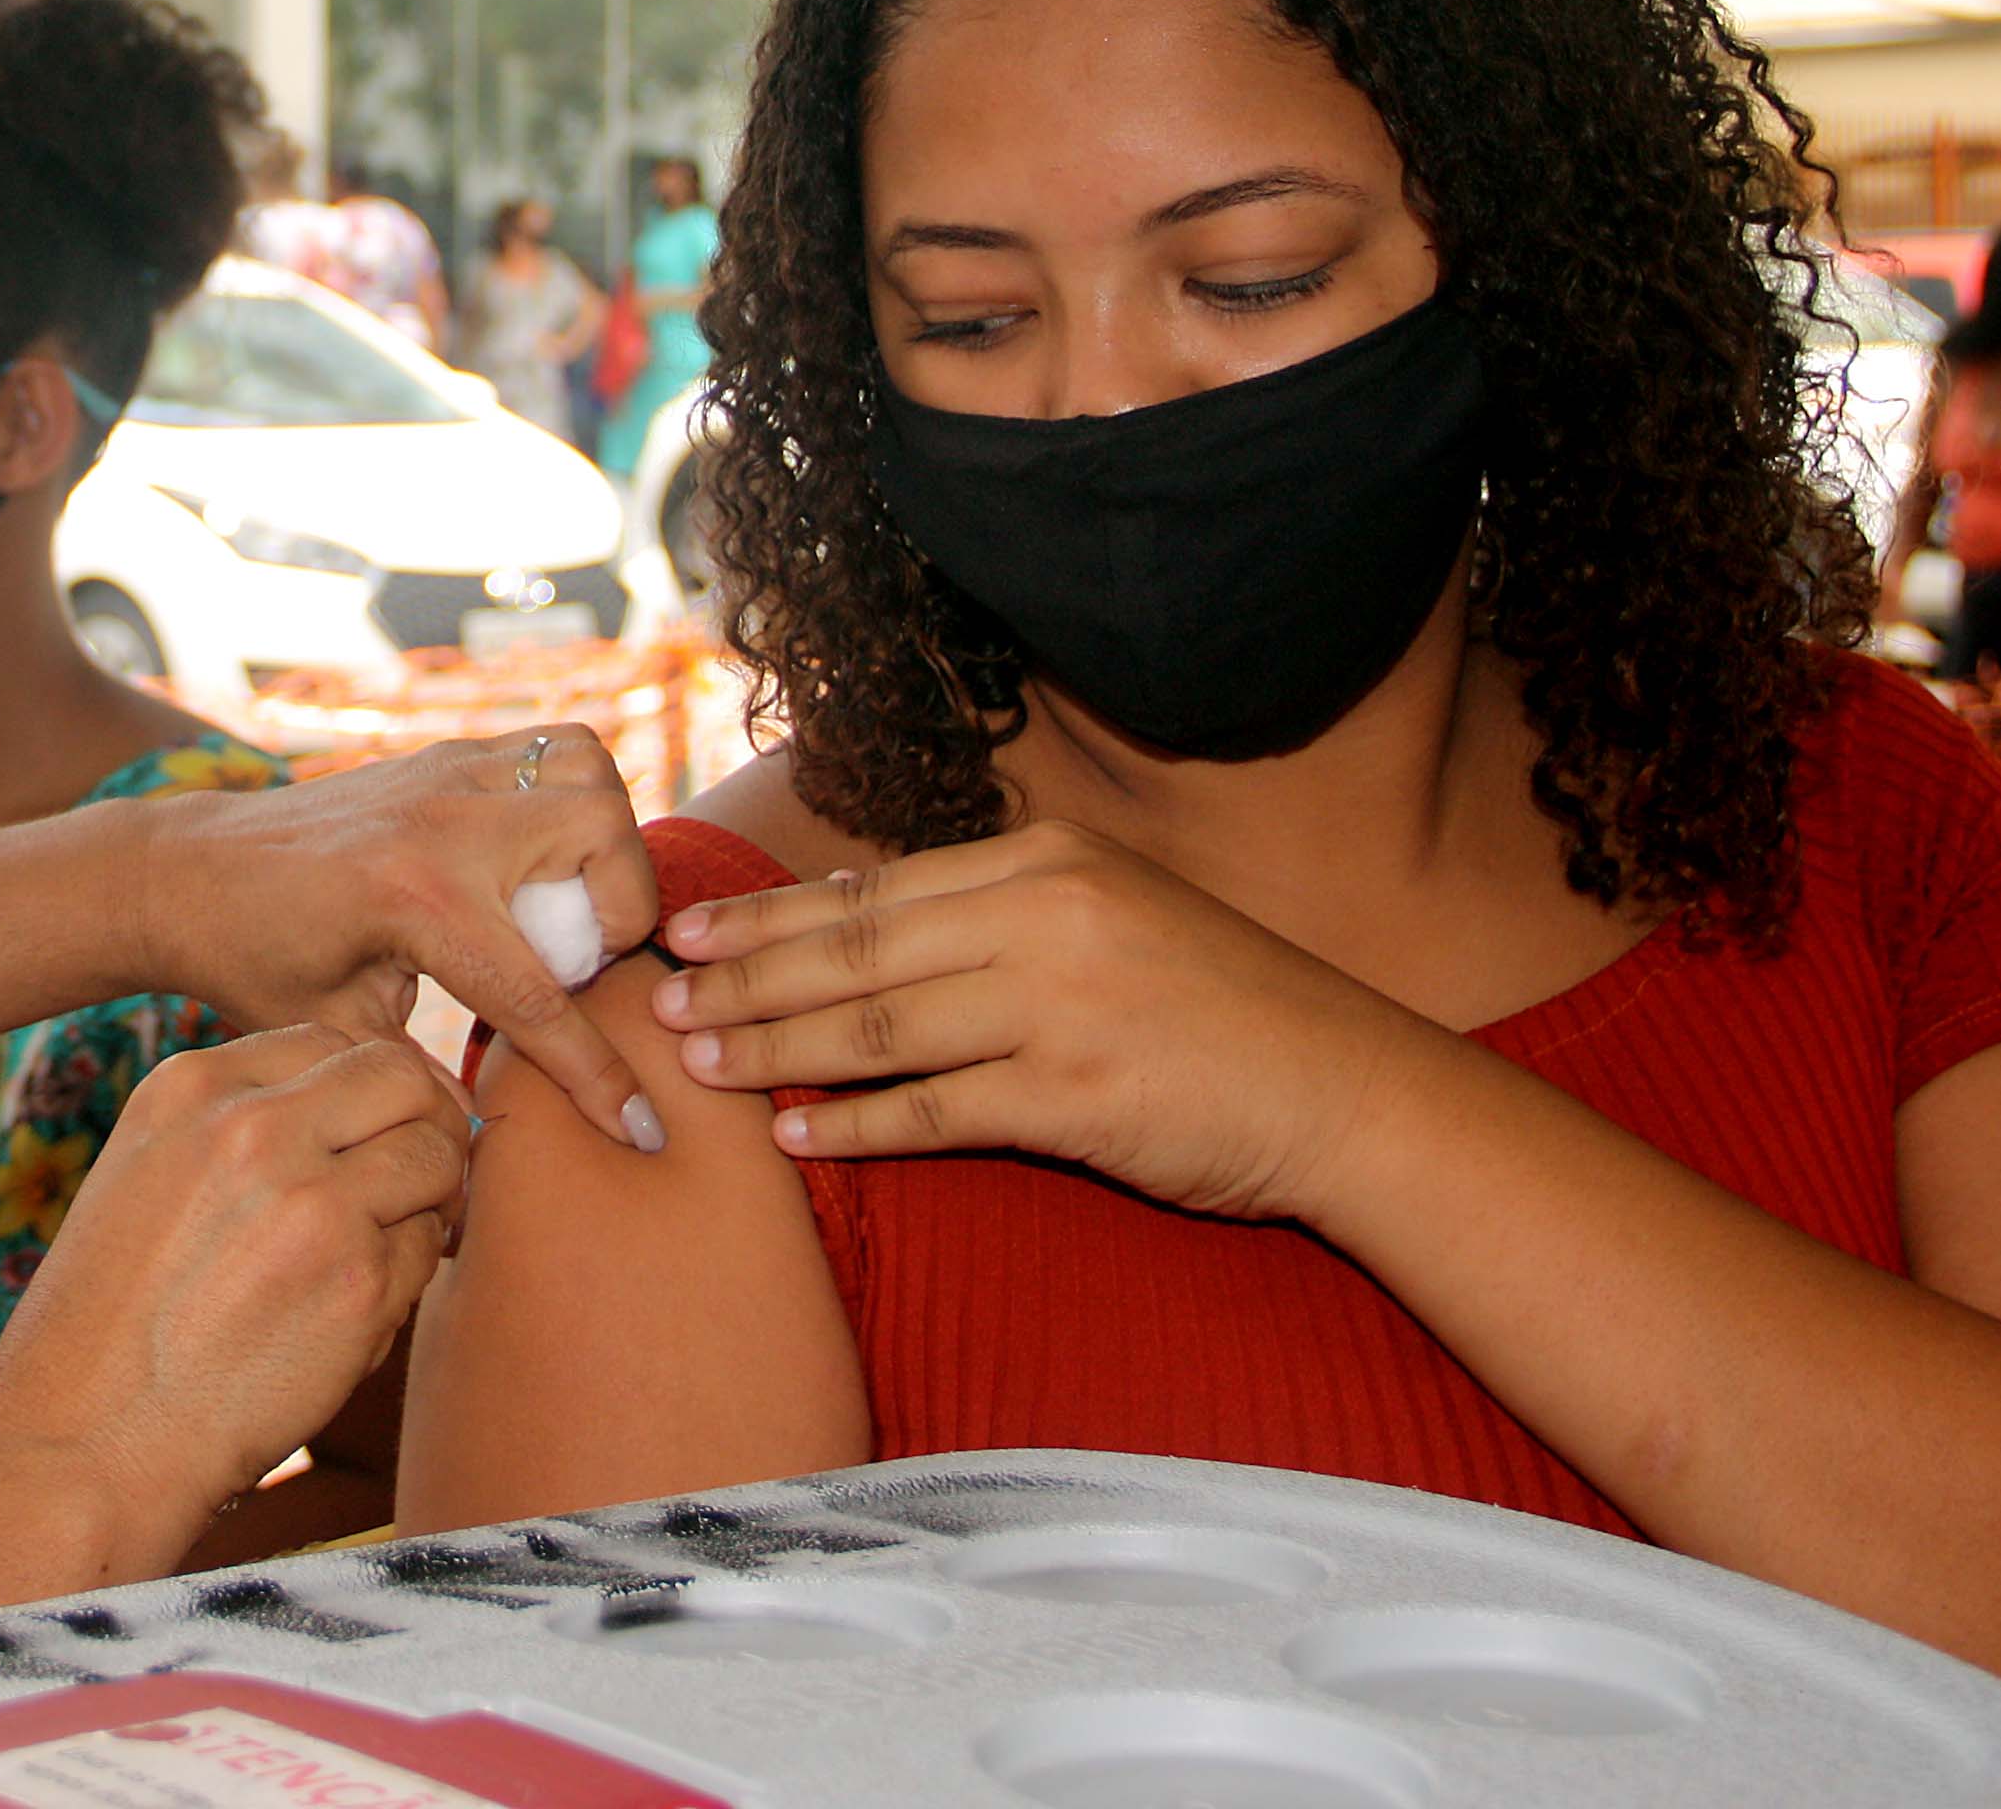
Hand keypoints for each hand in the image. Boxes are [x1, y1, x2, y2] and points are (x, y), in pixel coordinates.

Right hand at [0, 1027, 470, 1569]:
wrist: (83, 1444)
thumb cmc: (110, 1326)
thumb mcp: (146, 1177)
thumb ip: (237, 1128)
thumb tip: (357, 1106)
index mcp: (191, 1088)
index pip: (330, 1040)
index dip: (370, 1087)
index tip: (375, 1132)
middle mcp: (254, 1126)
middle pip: (402, 1076)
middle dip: (425, 1121)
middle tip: (417, 1180)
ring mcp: (312, 1199)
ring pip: (437, 1154)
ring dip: (429, 1200)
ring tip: (378, 1253)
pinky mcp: (358, 1281)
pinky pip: (430, 1247)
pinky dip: (408, 1277)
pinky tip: (345, 1318)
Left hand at [135, 728, 666, 1150]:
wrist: (184, 871)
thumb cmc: (250, 961)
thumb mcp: (337, 1037)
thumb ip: (421, 1083)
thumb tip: (488, 1142)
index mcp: (417, 903)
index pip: (542, 1000)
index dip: (598, 1079)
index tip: (640, 1130)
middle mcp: (445, 824)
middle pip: (603, 844)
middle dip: (618, 916)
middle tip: (575, 961)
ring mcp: (448, 774)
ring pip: (589, 776)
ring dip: (606, 844)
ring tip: (567, 902)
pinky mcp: (446, 755)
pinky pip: (553, 748)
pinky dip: (573, 797)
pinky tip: (540, 860)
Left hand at [647, 820, 1435, 1224]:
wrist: (1343, 1087)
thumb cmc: (1217, 1007)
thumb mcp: (1111, 917)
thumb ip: (997, 914)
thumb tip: (863, 922)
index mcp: (1045, 862)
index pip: (875, 890)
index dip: (772, 916)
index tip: (690, 934)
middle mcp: (1044, 919)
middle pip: (856, 953)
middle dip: (744, 980)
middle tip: (657, 1004)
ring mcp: (1058, 1008)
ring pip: (876, 1030)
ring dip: (773, 1050)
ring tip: (697, 1068)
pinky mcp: (1073, 1100)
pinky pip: (933, 1114)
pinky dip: (853, 1128)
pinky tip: (793, 1138)